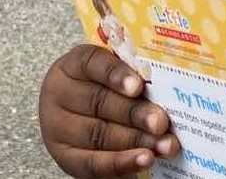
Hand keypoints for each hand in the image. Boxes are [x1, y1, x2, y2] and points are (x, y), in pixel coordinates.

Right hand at [39, 44, 180, 177]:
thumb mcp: (112, 75)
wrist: (82, 117)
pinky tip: (145, 159)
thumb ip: (133, 75)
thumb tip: (167, 85)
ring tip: (164, 144)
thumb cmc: (105, 88)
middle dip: (134, 113)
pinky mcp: (65, 157)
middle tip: (161, 121)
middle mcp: (59, 94)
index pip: (91, 63)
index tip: (139, 86)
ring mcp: (58, 128)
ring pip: (98, 134)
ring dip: (136, 140)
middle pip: (98, 102)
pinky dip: (122, 162)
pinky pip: (93, 163)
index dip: (116, 74)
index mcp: (72, 66)